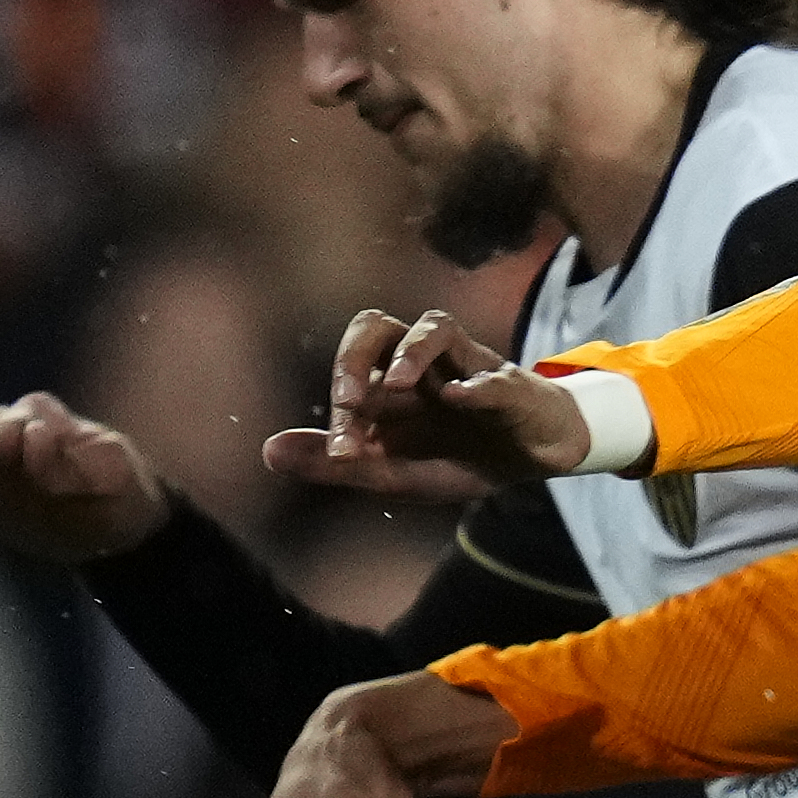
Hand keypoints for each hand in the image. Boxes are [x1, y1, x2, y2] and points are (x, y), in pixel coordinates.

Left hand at [263, 307, 597, 499]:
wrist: (529, 459)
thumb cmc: (457, 456)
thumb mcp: (391, 471)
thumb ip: (334, 463)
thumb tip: (268, 451)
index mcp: (388, 382)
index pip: (350, 370)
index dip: (340, 405)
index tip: (343, 452)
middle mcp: (420, 362)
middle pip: (376, 326)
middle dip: (357, 358)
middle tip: (350, 399)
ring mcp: (465, 365)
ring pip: (432, 326)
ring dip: (412, 352)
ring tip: (399, 384)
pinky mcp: (509, 384)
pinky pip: (492, 374)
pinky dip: (476, 385)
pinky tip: (461, 400)